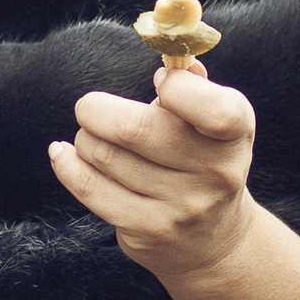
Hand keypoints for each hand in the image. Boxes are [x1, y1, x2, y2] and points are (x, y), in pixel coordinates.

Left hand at [49, 61, 261, 286]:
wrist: (213, 241)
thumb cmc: (204, 161)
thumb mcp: (216, 124)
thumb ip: (195, 87)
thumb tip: (171, 58)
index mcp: (236, 136)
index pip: (214, 110)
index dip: (177, 87)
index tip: (159, 81)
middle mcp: (215, 174)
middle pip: (134, 129)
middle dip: (96, 109)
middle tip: (91, 108)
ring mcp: (182, 207)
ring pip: (104, 155)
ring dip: (85, 138)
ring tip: (93, 138)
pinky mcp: (147, 230)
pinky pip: (88, 187)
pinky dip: (67, 163)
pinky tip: (63, 153)